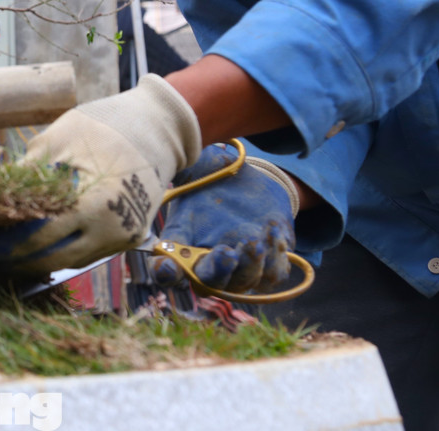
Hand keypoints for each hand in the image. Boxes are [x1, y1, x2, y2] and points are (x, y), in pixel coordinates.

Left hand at [0, 75, 201, 275]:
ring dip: (35, 261)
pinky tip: (35, 248)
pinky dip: (59, 253)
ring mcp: (123, 238)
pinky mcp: (128, 237)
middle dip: (12, 262)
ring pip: (69, 262)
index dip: (0, 245)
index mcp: (92, 205)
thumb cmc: (106, 125)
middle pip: (51, 260)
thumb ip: (25, 173)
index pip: (36, 238)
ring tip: (0, 256)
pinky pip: (87, 254)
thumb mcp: (58, 139)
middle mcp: (111, 230)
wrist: (158, 127)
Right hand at [152, 144, 297, 294]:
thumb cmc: (210, 178)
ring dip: (250, 266)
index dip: (164, 272)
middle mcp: (208, 263)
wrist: (247, 181)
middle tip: (225, 253)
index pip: (166, 268)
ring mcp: (239, 267)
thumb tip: (165, 155)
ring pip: (244, 282)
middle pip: (209, 284)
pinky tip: (272, 231)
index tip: (166, 267)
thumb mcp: (193, 172)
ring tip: (254, 241)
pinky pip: (273, 274)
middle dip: (218, 272)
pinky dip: (275, 258)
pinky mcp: (268, 263)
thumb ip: (181, 170)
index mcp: (181, 244)